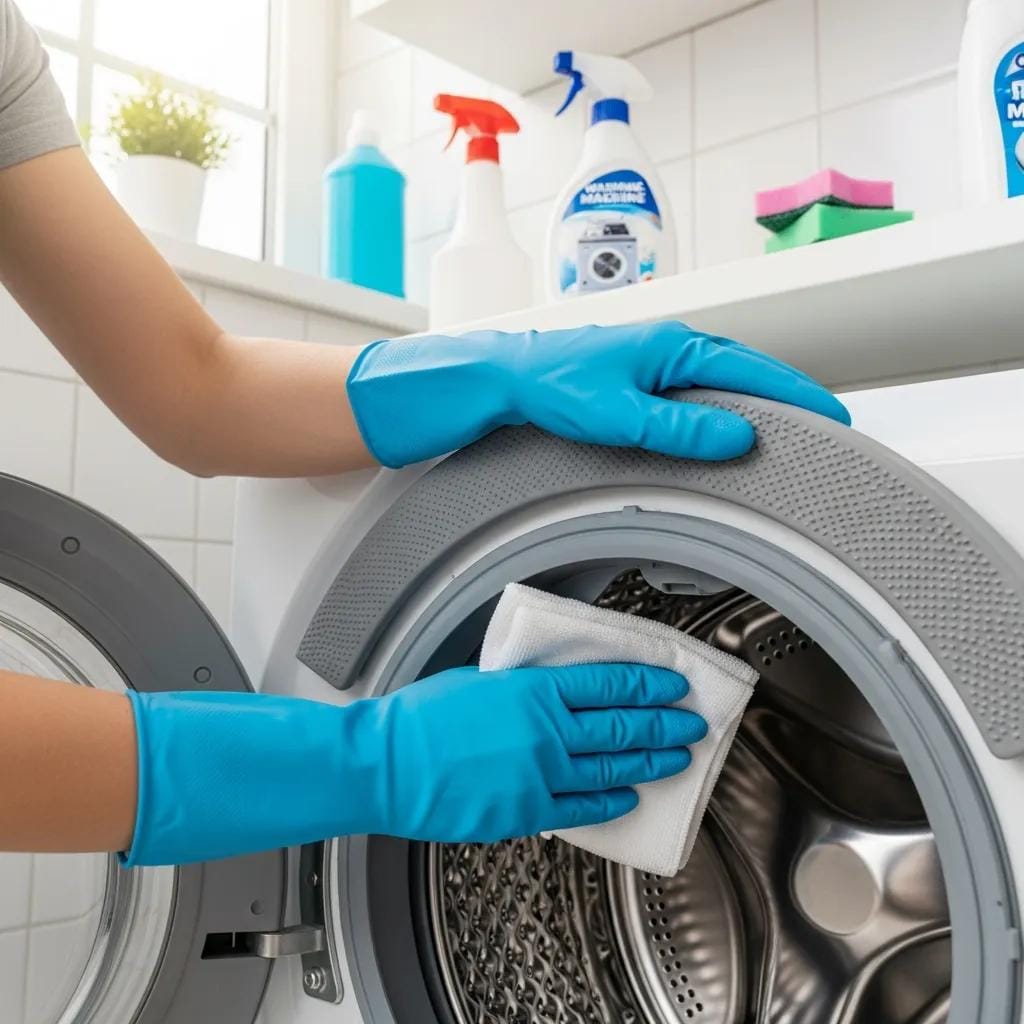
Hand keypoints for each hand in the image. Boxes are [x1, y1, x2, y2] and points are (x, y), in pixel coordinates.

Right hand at [344, 663, 705, 842]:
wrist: (387, 766)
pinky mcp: (527, 812)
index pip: (609, 683)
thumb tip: (546, 687)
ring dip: (650, 762)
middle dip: (663, 723)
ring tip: (676, 759)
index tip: (671, 684)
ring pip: (612, 767)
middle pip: (622, 725)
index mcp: (534, 690)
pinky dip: (611, 802)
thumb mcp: (477, 679)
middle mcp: (546, 732)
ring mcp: (540, 775)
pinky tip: (629, 797)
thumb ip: (521, 685)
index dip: (648, 684)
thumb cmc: (419, 720)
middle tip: (690, 723)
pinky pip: (582, 808)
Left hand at [346, 321, 850, 467]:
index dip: (796, 394)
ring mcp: (657, 360)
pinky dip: (723, 404)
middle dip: (786, 396)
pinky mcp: (643, 376)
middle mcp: (672, 348)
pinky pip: (698, 389)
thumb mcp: (620, 414)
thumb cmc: (554, 384)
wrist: (508, 376)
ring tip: (787, 429)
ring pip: (723, 380)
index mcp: (675, 348)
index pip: (753, 372)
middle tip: (824, 424)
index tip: (833, 414)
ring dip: (756, 400)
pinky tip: (726, 425)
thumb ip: (680, 428)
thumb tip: (737, 437)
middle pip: (746, 372)